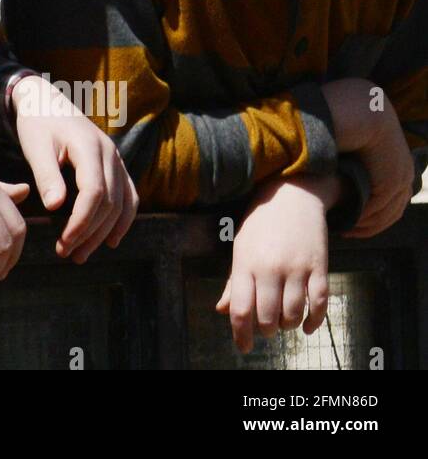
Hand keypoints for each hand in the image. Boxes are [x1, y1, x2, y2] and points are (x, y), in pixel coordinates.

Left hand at [10, 74, 137, 261]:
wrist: (47, 101)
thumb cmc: (37, 123)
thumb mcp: (35, 145)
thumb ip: (46, 174)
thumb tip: (55, 207)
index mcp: (89, 146)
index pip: (94, 192)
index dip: (82, 221)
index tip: (64, 242)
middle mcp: (110, 153)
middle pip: (109, 203)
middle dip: (89, 233)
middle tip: (66, 254)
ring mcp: (117, 159)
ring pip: (121, 203)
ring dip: (104, 232)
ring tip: (81, 253)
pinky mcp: (116, 165)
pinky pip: (129, 196)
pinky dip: (123, 220)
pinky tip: (111, 240)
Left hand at [216, 173, 336, 353]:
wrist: (292, 195)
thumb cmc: (261, 224)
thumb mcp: (241, 248)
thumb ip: (234, 282)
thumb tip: (222, 310)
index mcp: (246, 263)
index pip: (241, 309)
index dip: (241, 334)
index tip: (243, 347)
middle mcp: (270, 268)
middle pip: (267, 317)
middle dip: (265, 330)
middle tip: (265, 328)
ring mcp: (297, 268)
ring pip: (293, 315)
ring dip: (287, 326)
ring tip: (283, 321)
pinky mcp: (320, 267)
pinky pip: (320, 305)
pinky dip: (313, 322)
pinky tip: (306, 326)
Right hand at [347, 129, 413, 237]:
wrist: (363, 113)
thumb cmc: (355, 122)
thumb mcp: (361, 143)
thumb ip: (357, 158)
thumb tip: (341, 167)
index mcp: (401, 166)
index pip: (393, 199)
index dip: (375, 214)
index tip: (356, 221)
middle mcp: (405, 175)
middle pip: (392, 211)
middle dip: (371, 225)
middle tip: (350, 231)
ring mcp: (400, 180)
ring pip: (386, 214)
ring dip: (366, 225)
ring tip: (347, 230)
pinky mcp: (391, 182)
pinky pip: (378, 209)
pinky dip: (364, 218)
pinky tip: (349, 221)